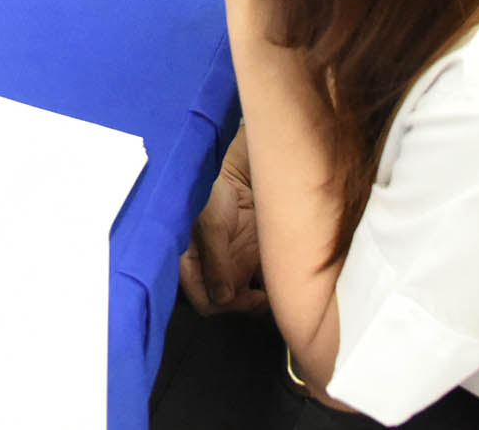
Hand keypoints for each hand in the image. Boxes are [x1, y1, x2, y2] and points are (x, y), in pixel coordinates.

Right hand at [178, 128, 266, 314]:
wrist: (235, 171)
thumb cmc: (211, 194)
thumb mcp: (210, 224)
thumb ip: (215, 261)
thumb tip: (222, 300)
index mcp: (192, 266)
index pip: (205, 302)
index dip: (223, 305)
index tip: (244, 298)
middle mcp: (213, 271)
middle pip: (230, 304)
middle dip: (247, 306)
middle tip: (266, 299)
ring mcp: (234, 266)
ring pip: (248, 296)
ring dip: (262, 300)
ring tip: (280, 292)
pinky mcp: (252, 259)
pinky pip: (264, 281)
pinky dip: (274, 285)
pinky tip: (286, 279)